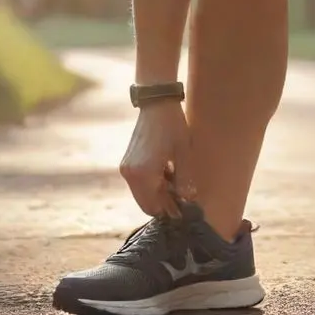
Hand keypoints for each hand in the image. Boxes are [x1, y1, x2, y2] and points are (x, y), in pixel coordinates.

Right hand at [119, 101, 190, 216]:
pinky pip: (139, 183)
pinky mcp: (127, 162)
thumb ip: (185, 179)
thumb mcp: (184, 153)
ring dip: (158, 193)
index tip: (184, 209)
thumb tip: (188, 200)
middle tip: (182, 196)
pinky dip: (152, 184)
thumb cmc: (172, 126)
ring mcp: (126, 168)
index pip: (154, 207)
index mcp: (143, 174)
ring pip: (142, 194)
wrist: (156, 104)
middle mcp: (130, 174)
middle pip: (146, 204)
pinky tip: (166, 172)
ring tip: (175, 179)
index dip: (169, 211)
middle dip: (163, 203)